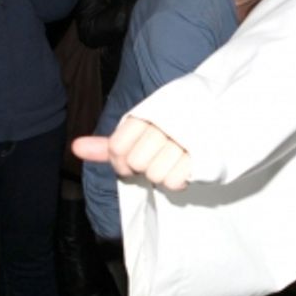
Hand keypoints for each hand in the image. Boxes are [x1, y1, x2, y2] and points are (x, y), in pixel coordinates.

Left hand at [73, 116, 191, 190]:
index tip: (136, 155)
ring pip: (154, 174)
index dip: (121, 160)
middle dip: (145, 166)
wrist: (220, 118)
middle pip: (135, 162)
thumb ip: (108, 145)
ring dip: (163, 173)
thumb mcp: (138, 133)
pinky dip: (178, 180)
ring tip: (175, 159)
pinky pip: (174, 182)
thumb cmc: (171, 130)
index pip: (116, 148)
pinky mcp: (202, 153)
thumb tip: (75, 148)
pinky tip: (185, 166)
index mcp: (146, 113)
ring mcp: (185, 137)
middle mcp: (164, 122)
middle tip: (160, 155)